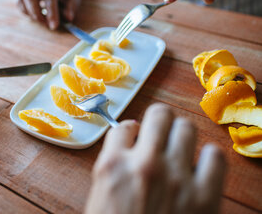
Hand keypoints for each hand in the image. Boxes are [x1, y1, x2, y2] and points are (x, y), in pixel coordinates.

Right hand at [16, 0, 80, 29]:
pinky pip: (19, 1)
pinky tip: (35, 15)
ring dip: (30, 14)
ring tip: (42, 20)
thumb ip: (71, 7)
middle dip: (37, 14)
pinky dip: (24, 11)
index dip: (51, 13)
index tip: (54, 26)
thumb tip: (68, 18)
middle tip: (47, 25)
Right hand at [86, 103, 225, 213]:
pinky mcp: (204, 195)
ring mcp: (176, 177)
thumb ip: (112, 169)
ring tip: (181, 149)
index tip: (137, 134)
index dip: (132, 129)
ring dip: (183, 136)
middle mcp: (144, 164)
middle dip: (160, 121)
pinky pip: (215, 156)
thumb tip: (126, 147)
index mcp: (112, 166)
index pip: (124, 126)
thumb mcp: (100, 199)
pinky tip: (200, 168)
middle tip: (162, 132)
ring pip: (187, 128)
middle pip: (159, 115)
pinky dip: (209, 158)